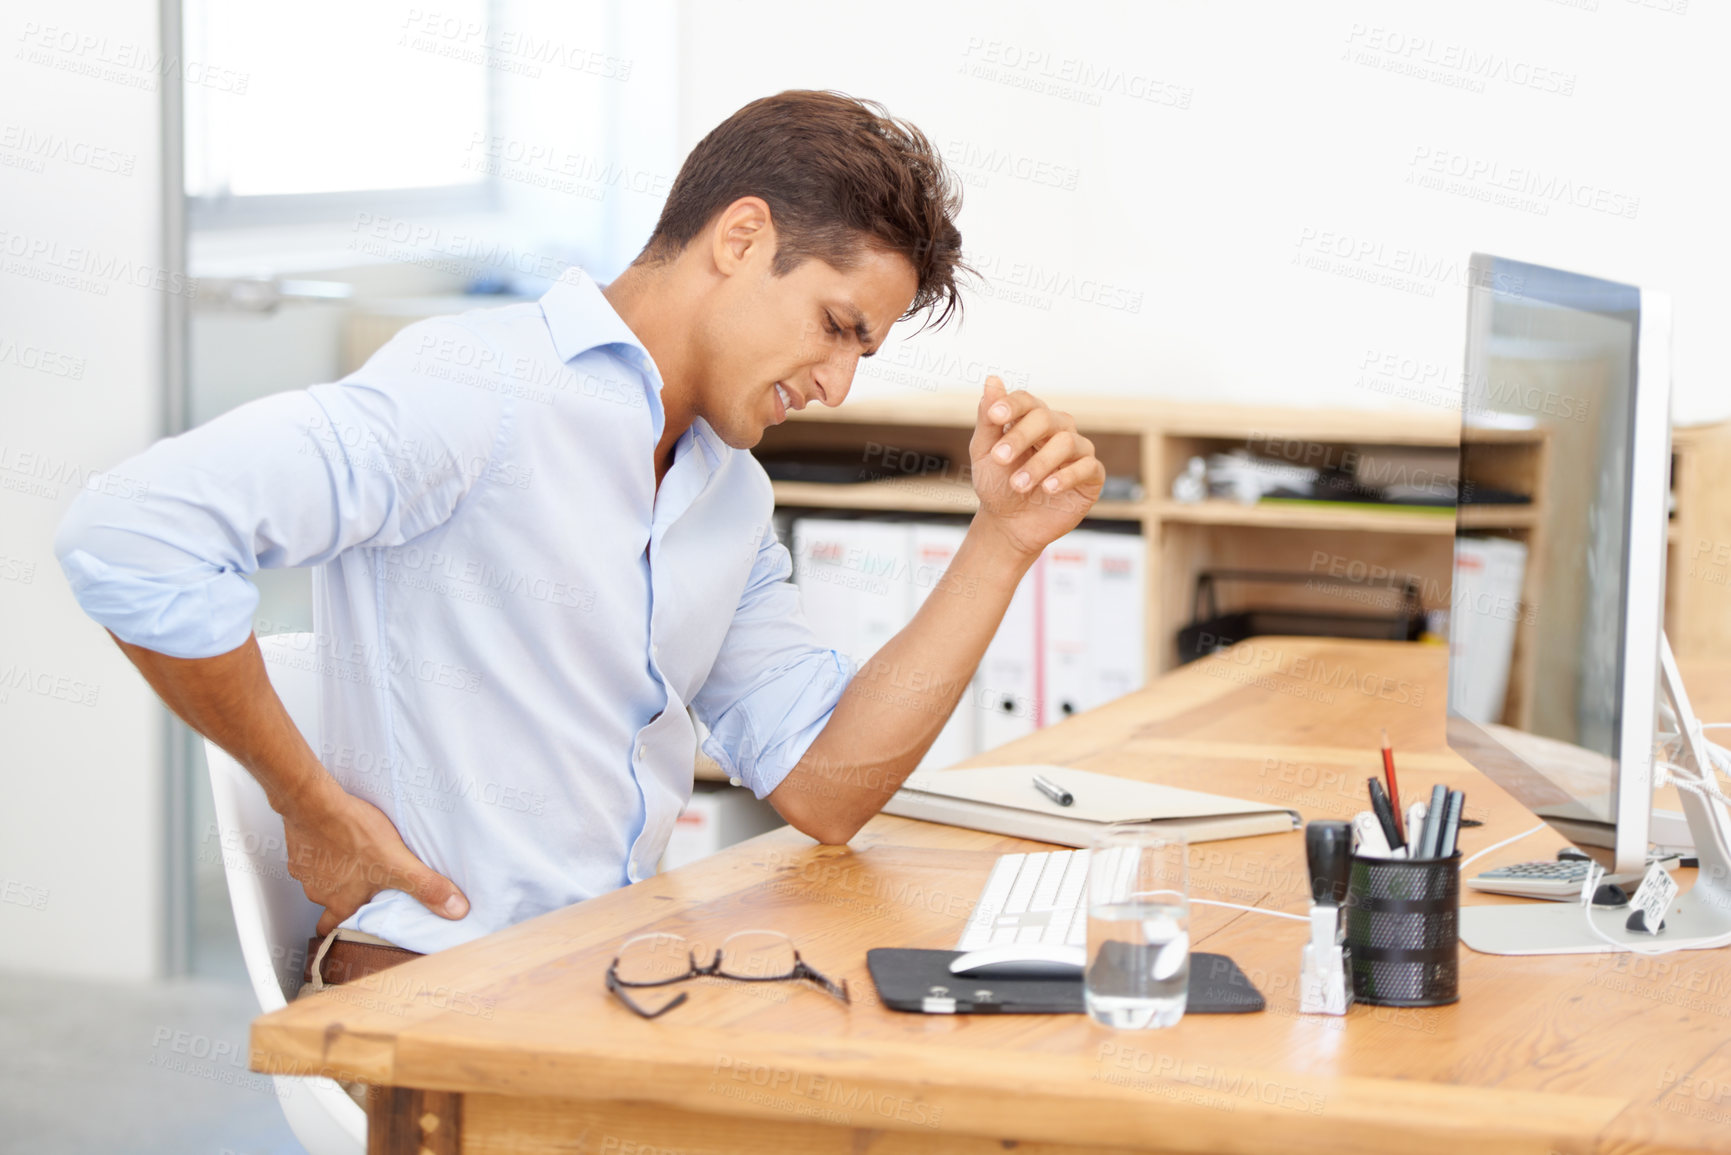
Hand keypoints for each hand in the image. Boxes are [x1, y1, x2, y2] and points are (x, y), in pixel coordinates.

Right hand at [284, 782, 469, 936]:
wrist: (316, 803)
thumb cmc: (354, 834)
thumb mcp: (399, 863)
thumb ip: (427, 887)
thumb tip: (456, 910)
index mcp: (341, 902)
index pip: (332, 929)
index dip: (343, 930)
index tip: (353, 928)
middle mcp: (319, 892)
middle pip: (329, 904)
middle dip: (343, 898)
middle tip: (360, 888)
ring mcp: (305, 870)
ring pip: (321, 879)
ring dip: (335, 872)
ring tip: (355, 858)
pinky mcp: (298, 848)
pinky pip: (310, 856)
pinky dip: (323, 851)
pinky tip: (338, 839)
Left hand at [969, 376, 1104, 558]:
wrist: (1010, 526)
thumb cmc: (997, 485)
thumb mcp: (985, 454)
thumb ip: (988, 421)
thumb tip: (992, 380)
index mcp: (1032, 420)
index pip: (1027, 401)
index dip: (1012, 405)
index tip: (994, 416)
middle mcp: (1058, 430)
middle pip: (1046, 418)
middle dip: (1020, 437)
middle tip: (999, 458)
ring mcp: (1077, 452)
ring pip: (1066, 442)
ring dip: (1039, 464)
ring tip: (1018, 485)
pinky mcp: (1092, 476)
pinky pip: (1088, 466)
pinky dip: (1067, 476)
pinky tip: (1048, 488)